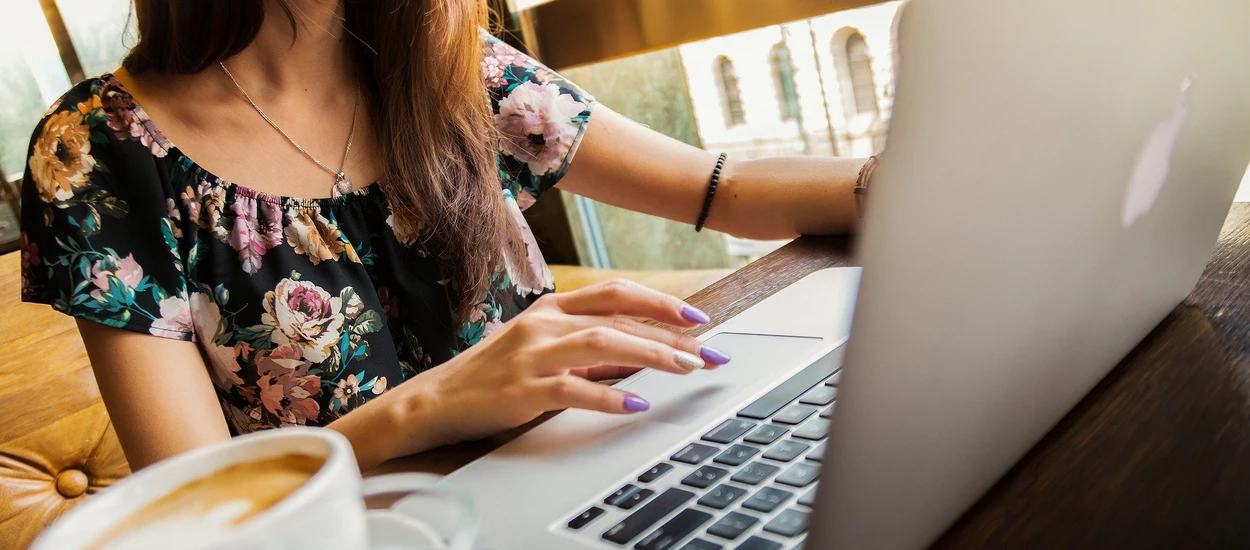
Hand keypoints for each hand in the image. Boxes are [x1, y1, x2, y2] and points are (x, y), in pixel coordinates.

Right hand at [380, 279, 732, 455]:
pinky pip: (573, 389)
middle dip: (671, 335)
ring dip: (650, 355)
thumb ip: (589, 348)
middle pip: (618, 318)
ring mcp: (532, 355)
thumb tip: (644, 353)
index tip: (698, 318)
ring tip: (686, 369)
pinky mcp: (522, 390)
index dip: (660, 302)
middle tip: (709, 353)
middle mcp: (544, 324)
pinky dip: (608, 395)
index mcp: (552, 309)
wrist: (436, 400)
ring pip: (602, 344)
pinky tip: (635, 404)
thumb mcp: (543, 350)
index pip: (615, 293)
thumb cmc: (495, 376)